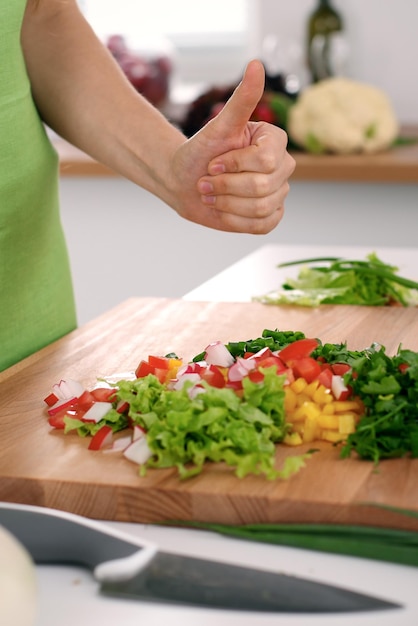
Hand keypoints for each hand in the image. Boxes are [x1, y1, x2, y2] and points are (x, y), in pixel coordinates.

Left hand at [170, 60, 295, 233]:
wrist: (186, 182)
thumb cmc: (200, 151)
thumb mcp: (218, 127)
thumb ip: (241, 100)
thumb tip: (256, 64)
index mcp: (275, 141)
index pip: (266, 160)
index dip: (233, 165)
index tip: (213, 162)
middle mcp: (283, 166)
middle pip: (263, 187)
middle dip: (225, 186)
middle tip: (206, 181)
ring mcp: (279, 193)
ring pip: (260, 208)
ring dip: (227, 203)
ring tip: (211, 194)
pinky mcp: (270, 216)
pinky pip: (262, 225)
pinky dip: (235, 219)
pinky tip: (222, 208)